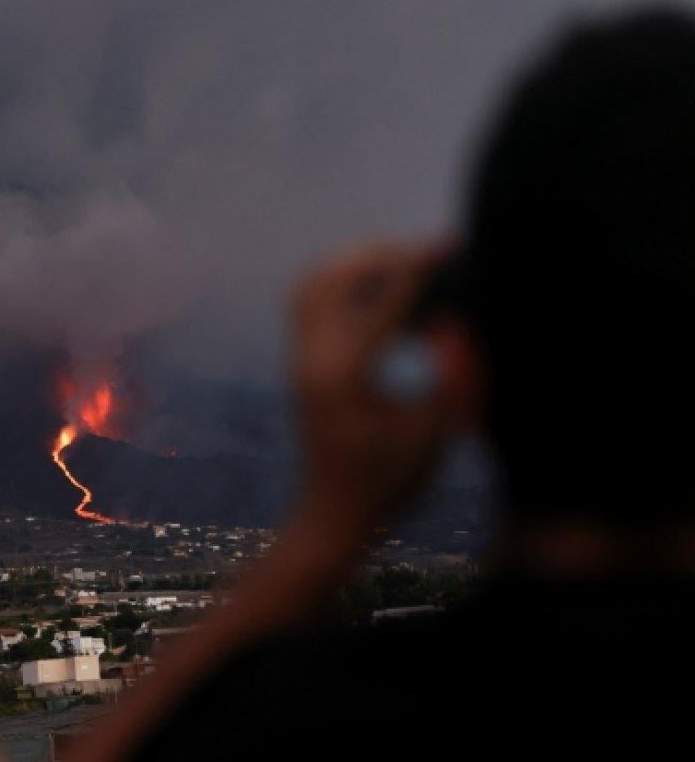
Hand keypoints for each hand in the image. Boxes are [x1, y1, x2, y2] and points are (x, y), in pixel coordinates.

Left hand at [292, 243, 449, 529]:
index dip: (418, 268)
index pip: (381, 302)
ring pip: (312, 284)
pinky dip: (343, 286)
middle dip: (382, 256)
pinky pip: (309, 303)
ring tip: (405, 269)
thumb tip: (463, 321)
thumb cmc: (389, 484)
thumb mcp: (433, 434)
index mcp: (345, 376)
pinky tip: (387, 299)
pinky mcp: (298, 363)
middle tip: (427, 255)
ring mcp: (298, 360)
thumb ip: (452, 375)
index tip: (448, 244)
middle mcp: (311, 359)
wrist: (333, 517)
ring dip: (356, 266)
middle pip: (333, 277)